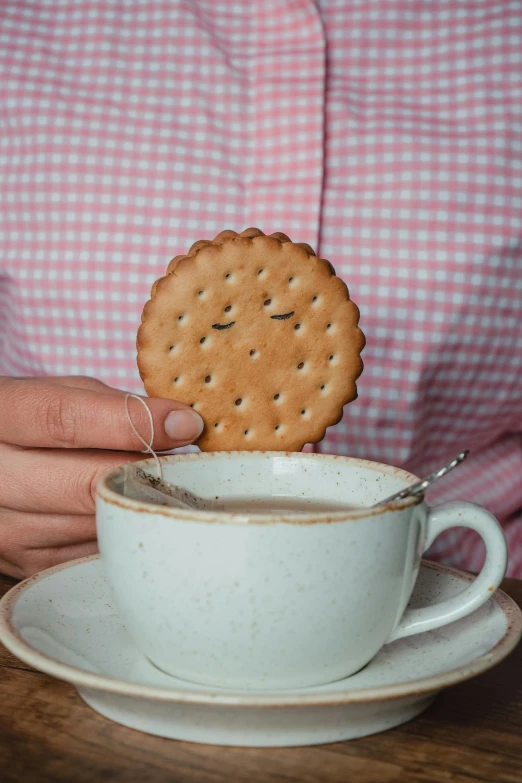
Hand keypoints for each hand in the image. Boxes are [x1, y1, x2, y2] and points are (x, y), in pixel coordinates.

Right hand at [0, 376, 202, 577]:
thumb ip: (112, 404)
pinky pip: (94, 551)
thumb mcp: (60, 393)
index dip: (131, 423)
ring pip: (99, 524)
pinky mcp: (25, 563)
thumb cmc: (32, 421)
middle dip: (148, 474)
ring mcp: (6, 527)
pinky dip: (122, 530)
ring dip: (140, 505)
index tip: (185, 425)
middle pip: (87, 485)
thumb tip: (179, 425)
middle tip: (190, 466)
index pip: (64, 419)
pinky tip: (131, 510)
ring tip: (161, 485)